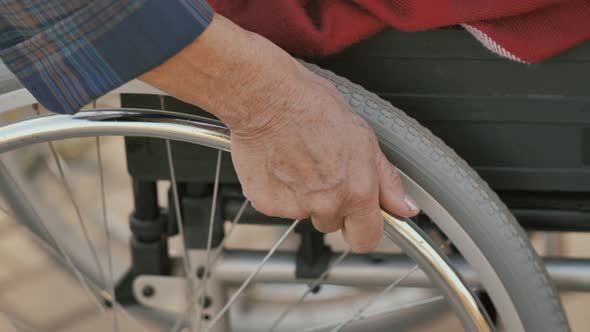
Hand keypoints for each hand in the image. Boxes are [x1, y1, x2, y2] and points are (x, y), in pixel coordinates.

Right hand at [141, 14, 419, 251]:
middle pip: (333, 225)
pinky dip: (279, 191)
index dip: (363, 230)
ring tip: (300, 161)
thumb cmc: (312, 107)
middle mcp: (327, 204)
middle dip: (332, 206)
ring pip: (305, 214)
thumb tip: (404, 208)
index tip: (359, 220)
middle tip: (323, 172)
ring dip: (304, 197)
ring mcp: (294, 207)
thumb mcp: (363, 138)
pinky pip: (279, 206)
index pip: (366, 240)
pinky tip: (280, 163)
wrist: (267, 98)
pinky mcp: (266, 203)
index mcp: (357, 191)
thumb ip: (386, 181)